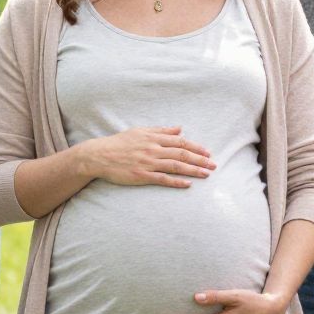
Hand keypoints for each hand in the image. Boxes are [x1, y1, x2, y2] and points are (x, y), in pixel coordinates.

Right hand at [88, 126, 214, 189]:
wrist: (99, 155)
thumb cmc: (119, 143)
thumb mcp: (140, 132)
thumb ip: (161, 131)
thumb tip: (179, 128)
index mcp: (153, 138)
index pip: (180, 142)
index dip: (196, 147)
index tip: (208, 153)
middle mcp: (153, 149)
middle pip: (182, 153)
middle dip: (200, 160)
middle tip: (214, 165)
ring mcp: (148, 163)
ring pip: (175, 166)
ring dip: (193, 170)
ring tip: (206, 174)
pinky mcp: (141, 175)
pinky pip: (162, 179)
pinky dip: (176, 182)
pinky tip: (188, 184)